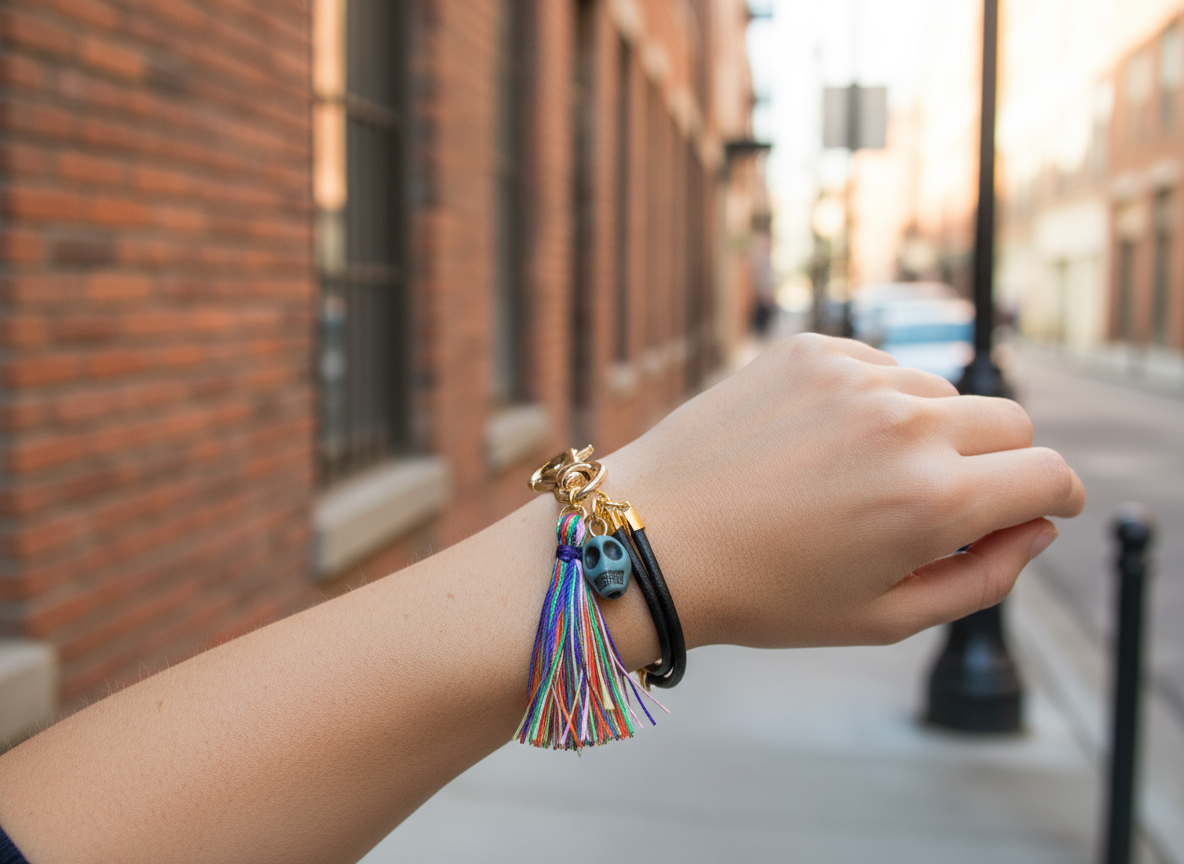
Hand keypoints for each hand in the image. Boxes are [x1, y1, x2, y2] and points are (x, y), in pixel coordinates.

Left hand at [604, 334, 1084, 649]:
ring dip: (929, 431)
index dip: (1055, 497)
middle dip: (1000, 465)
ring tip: (860, 480)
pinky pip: (880, 366)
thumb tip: (1035, 528)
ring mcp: (855, 376)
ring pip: (941, 391)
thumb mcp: (884, 617)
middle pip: (1010, 422)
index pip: (1049, 474)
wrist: (651, 536)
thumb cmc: (764, 592)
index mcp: (933, 500)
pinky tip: (823, 444)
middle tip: (948, 501)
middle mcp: (905, 423)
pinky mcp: (810, 349)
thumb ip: (984, 577)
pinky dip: (874, 401)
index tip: (1043, 506)